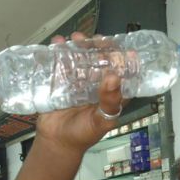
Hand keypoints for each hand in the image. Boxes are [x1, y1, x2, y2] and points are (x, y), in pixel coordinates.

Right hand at [36, 32, 125, 153]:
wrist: (57, 142)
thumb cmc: (84, 134)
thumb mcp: (102, 121)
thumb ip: (110, 101)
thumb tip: (114, 77)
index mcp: (112, 92)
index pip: (121, 71)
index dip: (123, 58)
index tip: (121, 46)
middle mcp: (97, 84)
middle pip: (101, 59)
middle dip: (98, 46)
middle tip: (94, 39)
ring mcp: (78, 81)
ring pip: (81, 57)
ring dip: (79, 45)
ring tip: (76, 38)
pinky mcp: (61, 81)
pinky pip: (61, 63)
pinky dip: (59, 51)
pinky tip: (57, 42)